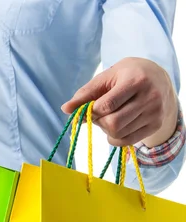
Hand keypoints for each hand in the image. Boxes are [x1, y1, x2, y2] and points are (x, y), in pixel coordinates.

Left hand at [62, 57, 177, 147]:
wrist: (159, 79)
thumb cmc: (126, 76)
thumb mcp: (106, 77)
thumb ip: (85, 93)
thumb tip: (65, 109)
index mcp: (136, 80)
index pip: (107, 105)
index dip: (92, 111)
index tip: (89, 107)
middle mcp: (150, 97)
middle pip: (113, 123)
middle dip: (99, 121)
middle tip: (100, 113)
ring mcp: (155, 113)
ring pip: (119, 134)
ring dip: (106, 129)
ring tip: (110, 116)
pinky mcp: (156, 125)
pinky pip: (127, 142)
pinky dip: (114, 138)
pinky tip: (115, 126)